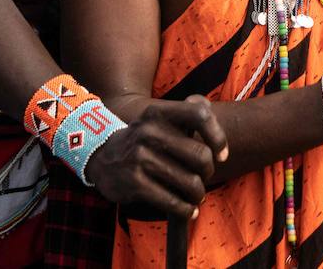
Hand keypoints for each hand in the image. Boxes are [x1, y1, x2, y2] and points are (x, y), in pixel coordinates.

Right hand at [84, 95, 228, 217]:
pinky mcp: (135, 183)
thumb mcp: (158, 119)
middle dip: (208, 172)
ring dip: (198, 194)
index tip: (221, 154)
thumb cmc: (142, 140)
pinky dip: (186, 210)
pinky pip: (173, 202)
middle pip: (200, 155)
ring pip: (190, 183)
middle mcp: (149, 132)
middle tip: (202, 177)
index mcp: (158, 112)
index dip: (217, 135)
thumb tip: (218, 137)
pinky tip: (188, 210)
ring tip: (195, 196)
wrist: (101, 157)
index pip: (199, 114)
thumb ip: (187, 116)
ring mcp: (140, 157)